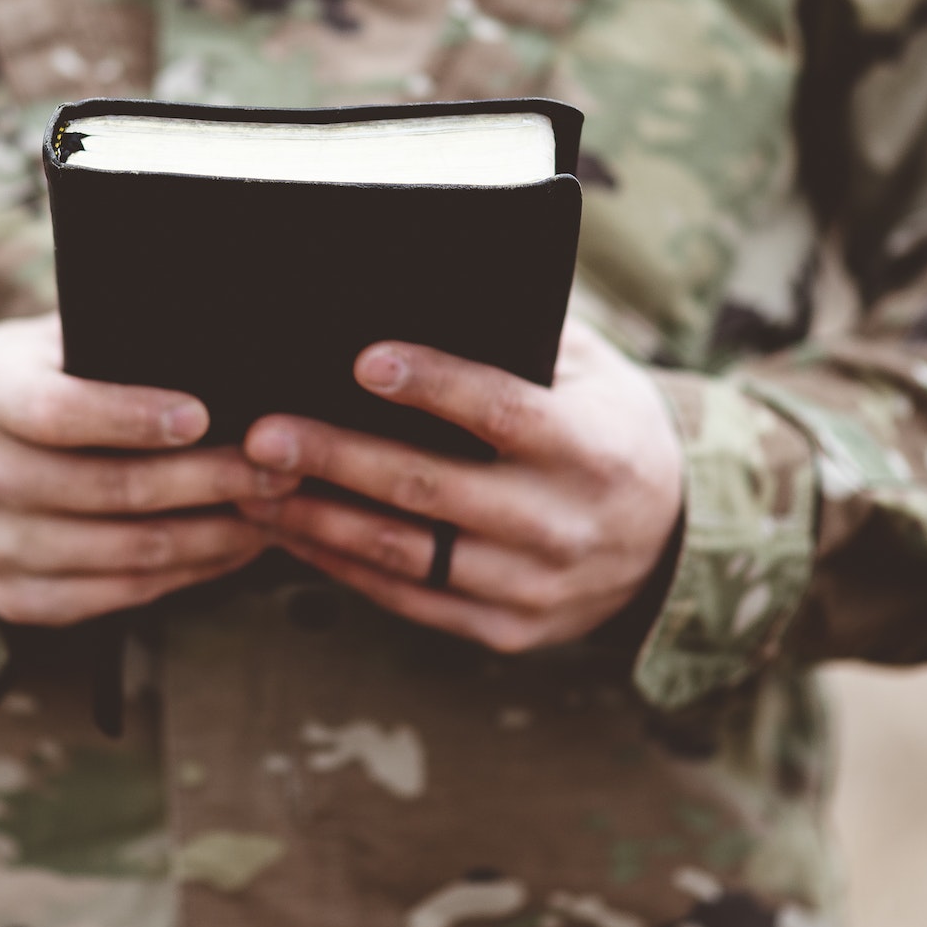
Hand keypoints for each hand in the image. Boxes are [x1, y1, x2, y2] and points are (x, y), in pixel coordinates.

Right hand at [0, 315, 294, 626]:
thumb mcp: (57, 343)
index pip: (56, 412)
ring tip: (273, 509)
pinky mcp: (16, 597)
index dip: (130, 416)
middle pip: (107, 489)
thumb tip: (215, 340)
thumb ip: (114, 341)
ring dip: (214, 534)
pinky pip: (121, 594)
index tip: (201, 414)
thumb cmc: (41, 381)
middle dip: (207, 479)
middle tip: (278, 468)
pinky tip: (236, 546)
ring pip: (126, 552)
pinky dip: (191, 571)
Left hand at [238, 317, 683, 652]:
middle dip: (336, 458)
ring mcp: (534, 588)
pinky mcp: (507, 632)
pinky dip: (341, 565)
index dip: (433, 385)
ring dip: (318, 519)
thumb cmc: (604, 425)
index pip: (503, 411)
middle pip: (431, 489)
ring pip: (406, 554)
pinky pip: (407, 601)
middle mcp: (564, 524)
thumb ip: (522, 336)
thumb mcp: (590, 371)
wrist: (673, 539)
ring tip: (253, 486)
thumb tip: (415, 294)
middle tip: (261, 435)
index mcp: (592, 448)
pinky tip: (292, 530)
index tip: (362, 359)